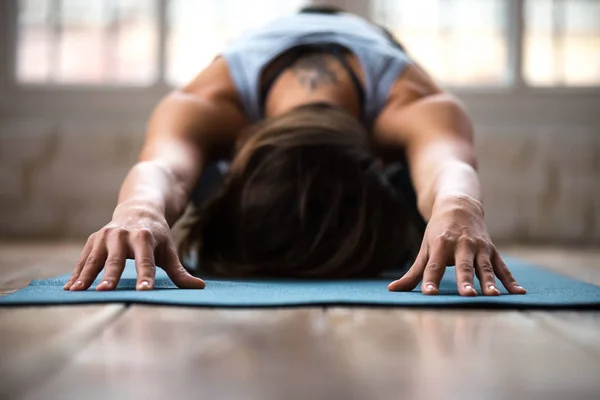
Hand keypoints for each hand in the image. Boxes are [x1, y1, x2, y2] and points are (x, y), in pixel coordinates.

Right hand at [64, 204, 204, 290]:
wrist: (139, 208)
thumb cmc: (157, 235)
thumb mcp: (169, 250)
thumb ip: (180, 271)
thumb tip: (199, 287)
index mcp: (145, 238)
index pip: (147, 262)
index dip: (146, 276)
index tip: (144, 291)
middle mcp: (123, 235)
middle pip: (117, 260)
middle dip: (111, 276)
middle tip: (104, 291)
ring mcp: (106, 236)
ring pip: (95, 259)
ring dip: (85, 276)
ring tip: (76, 291)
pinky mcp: (93, 240)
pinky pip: (84, 259)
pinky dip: (76, 273)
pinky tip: (70, 287)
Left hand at [388, 195, 525, 295]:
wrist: (459, 205)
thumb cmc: (438, 232)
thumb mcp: (425, 249)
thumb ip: (413, 272)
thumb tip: (392, 290)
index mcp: (440, 245)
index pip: (434, 266)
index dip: (431, 280)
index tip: (429, 294)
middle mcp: (461, 246)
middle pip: (463, 266)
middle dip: (465, 281)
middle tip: (467, 296)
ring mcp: (479, 248)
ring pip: (485, 267)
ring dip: (490, 282)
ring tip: (493, 296)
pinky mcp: (492, 251)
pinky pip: (503, 267)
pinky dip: (511, 280)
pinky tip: (519, 293)